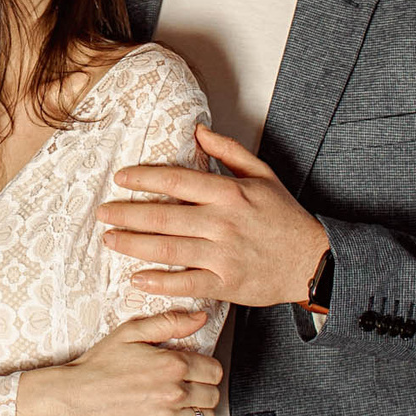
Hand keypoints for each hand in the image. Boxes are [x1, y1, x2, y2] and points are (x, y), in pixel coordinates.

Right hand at [18, 310, 222, 415]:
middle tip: (188, 392)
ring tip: (182, 410)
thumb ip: (169, 323)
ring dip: (198, 415)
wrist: (70, 399)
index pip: (214, 371)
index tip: (196, 375)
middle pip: (213, 396)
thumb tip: (200, 317)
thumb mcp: (129, 333)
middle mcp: (173, 392)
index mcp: (171, 364)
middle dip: (204, 393)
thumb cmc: (96, 367)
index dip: (206, 372)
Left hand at [101, 126, 331, 307]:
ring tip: (109, 239)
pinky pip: (187, 284)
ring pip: (168, 249)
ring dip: (133, 245)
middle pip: (163, 216)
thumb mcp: (263, 175)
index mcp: (229, 193)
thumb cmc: (284, 217)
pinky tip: (136, 278)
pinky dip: (159, 282)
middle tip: (102, 212)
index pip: (176, 180)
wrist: (313, 261)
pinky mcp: (227, 285)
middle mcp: (223, 223)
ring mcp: (224, 256)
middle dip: (126, 213)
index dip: (143, 178)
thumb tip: (197, 130)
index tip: (120, 178)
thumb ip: (229, 151)